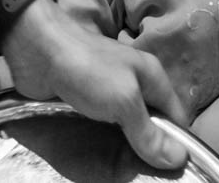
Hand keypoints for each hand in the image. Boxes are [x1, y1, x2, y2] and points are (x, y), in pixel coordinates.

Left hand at [5, 0, 190, 165]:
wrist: (38, 49)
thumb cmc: (88, 70)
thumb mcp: (124, 101)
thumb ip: (148, 132)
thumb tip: (181, 159)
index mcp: (152, 77)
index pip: (176, 118)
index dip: (177, 145)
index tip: (172, 174)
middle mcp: (135, 85)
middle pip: (152, 124)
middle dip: (150, 150)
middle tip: (145, 177)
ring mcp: (110, 94)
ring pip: (127, 127)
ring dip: (126, 148)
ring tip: (124, 174)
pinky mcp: (87, 102)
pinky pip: (104, 126)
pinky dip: (105, 142)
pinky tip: (102, 160)